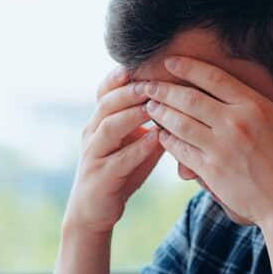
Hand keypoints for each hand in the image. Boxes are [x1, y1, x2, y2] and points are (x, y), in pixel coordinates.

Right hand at [62, 66, 164, 234]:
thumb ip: (151, 125)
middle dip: (129, 90)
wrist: (93, 211)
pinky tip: (156, 140)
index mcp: (99, 122)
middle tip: (153, 80)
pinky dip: (137, 148)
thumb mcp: (133, 145)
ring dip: (132, 114)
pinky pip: (119, 160)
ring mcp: (94, 155)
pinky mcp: (100, 177)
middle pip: (107, 104)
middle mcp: (92, 134)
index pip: (104, 92)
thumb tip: (181, 103)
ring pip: (109, 127)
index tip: (139, 62)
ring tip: (154, 104)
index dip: (119, 76)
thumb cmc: (118, 173)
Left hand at [140, 56, 272, 228]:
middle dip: (163, 88)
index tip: (170, 62)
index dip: (188, 67)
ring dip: (159, 112)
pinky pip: (181, 151)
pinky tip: (159, 135)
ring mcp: (220, 147)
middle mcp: (235, 122)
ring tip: (146, 105)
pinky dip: (167, 141)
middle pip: (189, 98)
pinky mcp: (211, 171)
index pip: (214, 78)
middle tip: (145, 83)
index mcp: (256, 106)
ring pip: (179, 123)